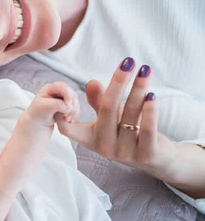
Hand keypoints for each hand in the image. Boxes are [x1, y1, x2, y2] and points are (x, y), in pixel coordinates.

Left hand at [26, 81, 79, 126]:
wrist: (37, 124)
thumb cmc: (37, 114)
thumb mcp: (44, 107)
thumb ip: (57, 104)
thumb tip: (68, 106)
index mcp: (49, 88)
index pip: (62, 86)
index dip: (67, 94)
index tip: (67, 105)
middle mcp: (57, 92)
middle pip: (71, 94)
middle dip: (71, 105)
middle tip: (65, 115)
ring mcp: (63, 98)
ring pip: (75, 102)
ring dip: (73, 111)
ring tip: (66, 119)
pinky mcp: (67, 106)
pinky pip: (76, 108)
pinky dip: (74, 115)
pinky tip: (68, 120)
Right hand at [56, 58, 176, 178]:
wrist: (157, 158)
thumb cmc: (128, 133)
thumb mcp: (111, 117)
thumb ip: (100, 101)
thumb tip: (92, 82)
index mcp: (91, 139)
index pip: (69, 130)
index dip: (62, 117)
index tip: (65, 98)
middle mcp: (104, 148)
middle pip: (107, 110)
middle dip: (119, 82)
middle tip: (128, 62)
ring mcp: (125, 153)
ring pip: (130, 115)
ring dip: (138, 89)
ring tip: (144, 70)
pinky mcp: (147, 156)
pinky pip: (147, 130)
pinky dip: (149, 111)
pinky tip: (151, 95)